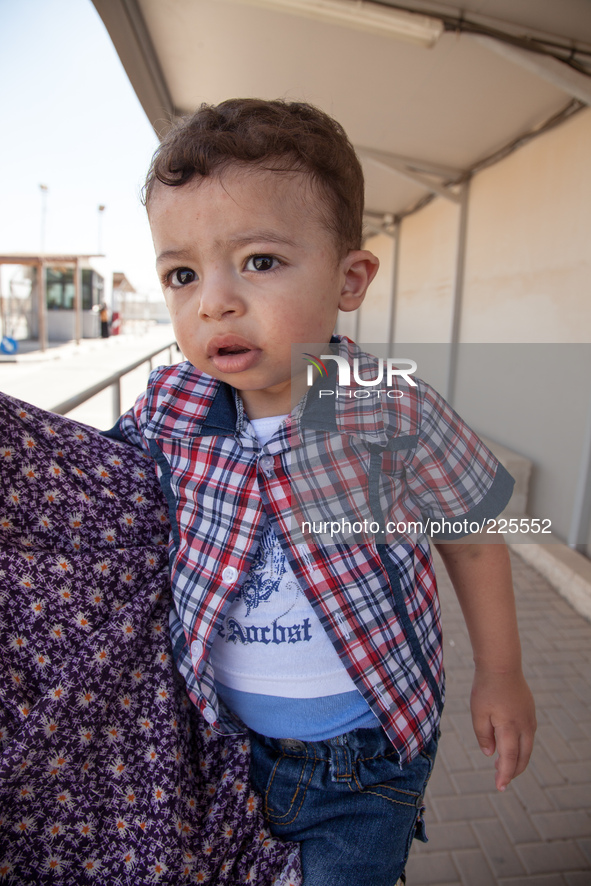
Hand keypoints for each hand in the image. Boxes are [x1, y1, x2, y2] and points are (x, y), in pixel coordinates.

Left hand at [470, 668, 535, 791]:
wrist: (501, 665)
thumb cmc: (486, 688)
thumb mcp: (478, 713)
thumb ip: (483, 736)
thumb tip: (491, 754)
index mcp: (510, 728)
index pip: (510, 759)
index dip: (505, 775)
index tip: (500, 787)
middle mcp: (524, 726)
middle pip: (523, 757)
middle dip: (513, 771)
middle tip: (500, 778)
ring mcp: (529, 719)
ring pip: (527, 747)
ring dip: (517, 759)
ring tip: (502, 764)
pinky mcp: (530, 712)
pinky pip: (528, 735)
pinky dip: (520, 746)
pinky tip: (509, 744)